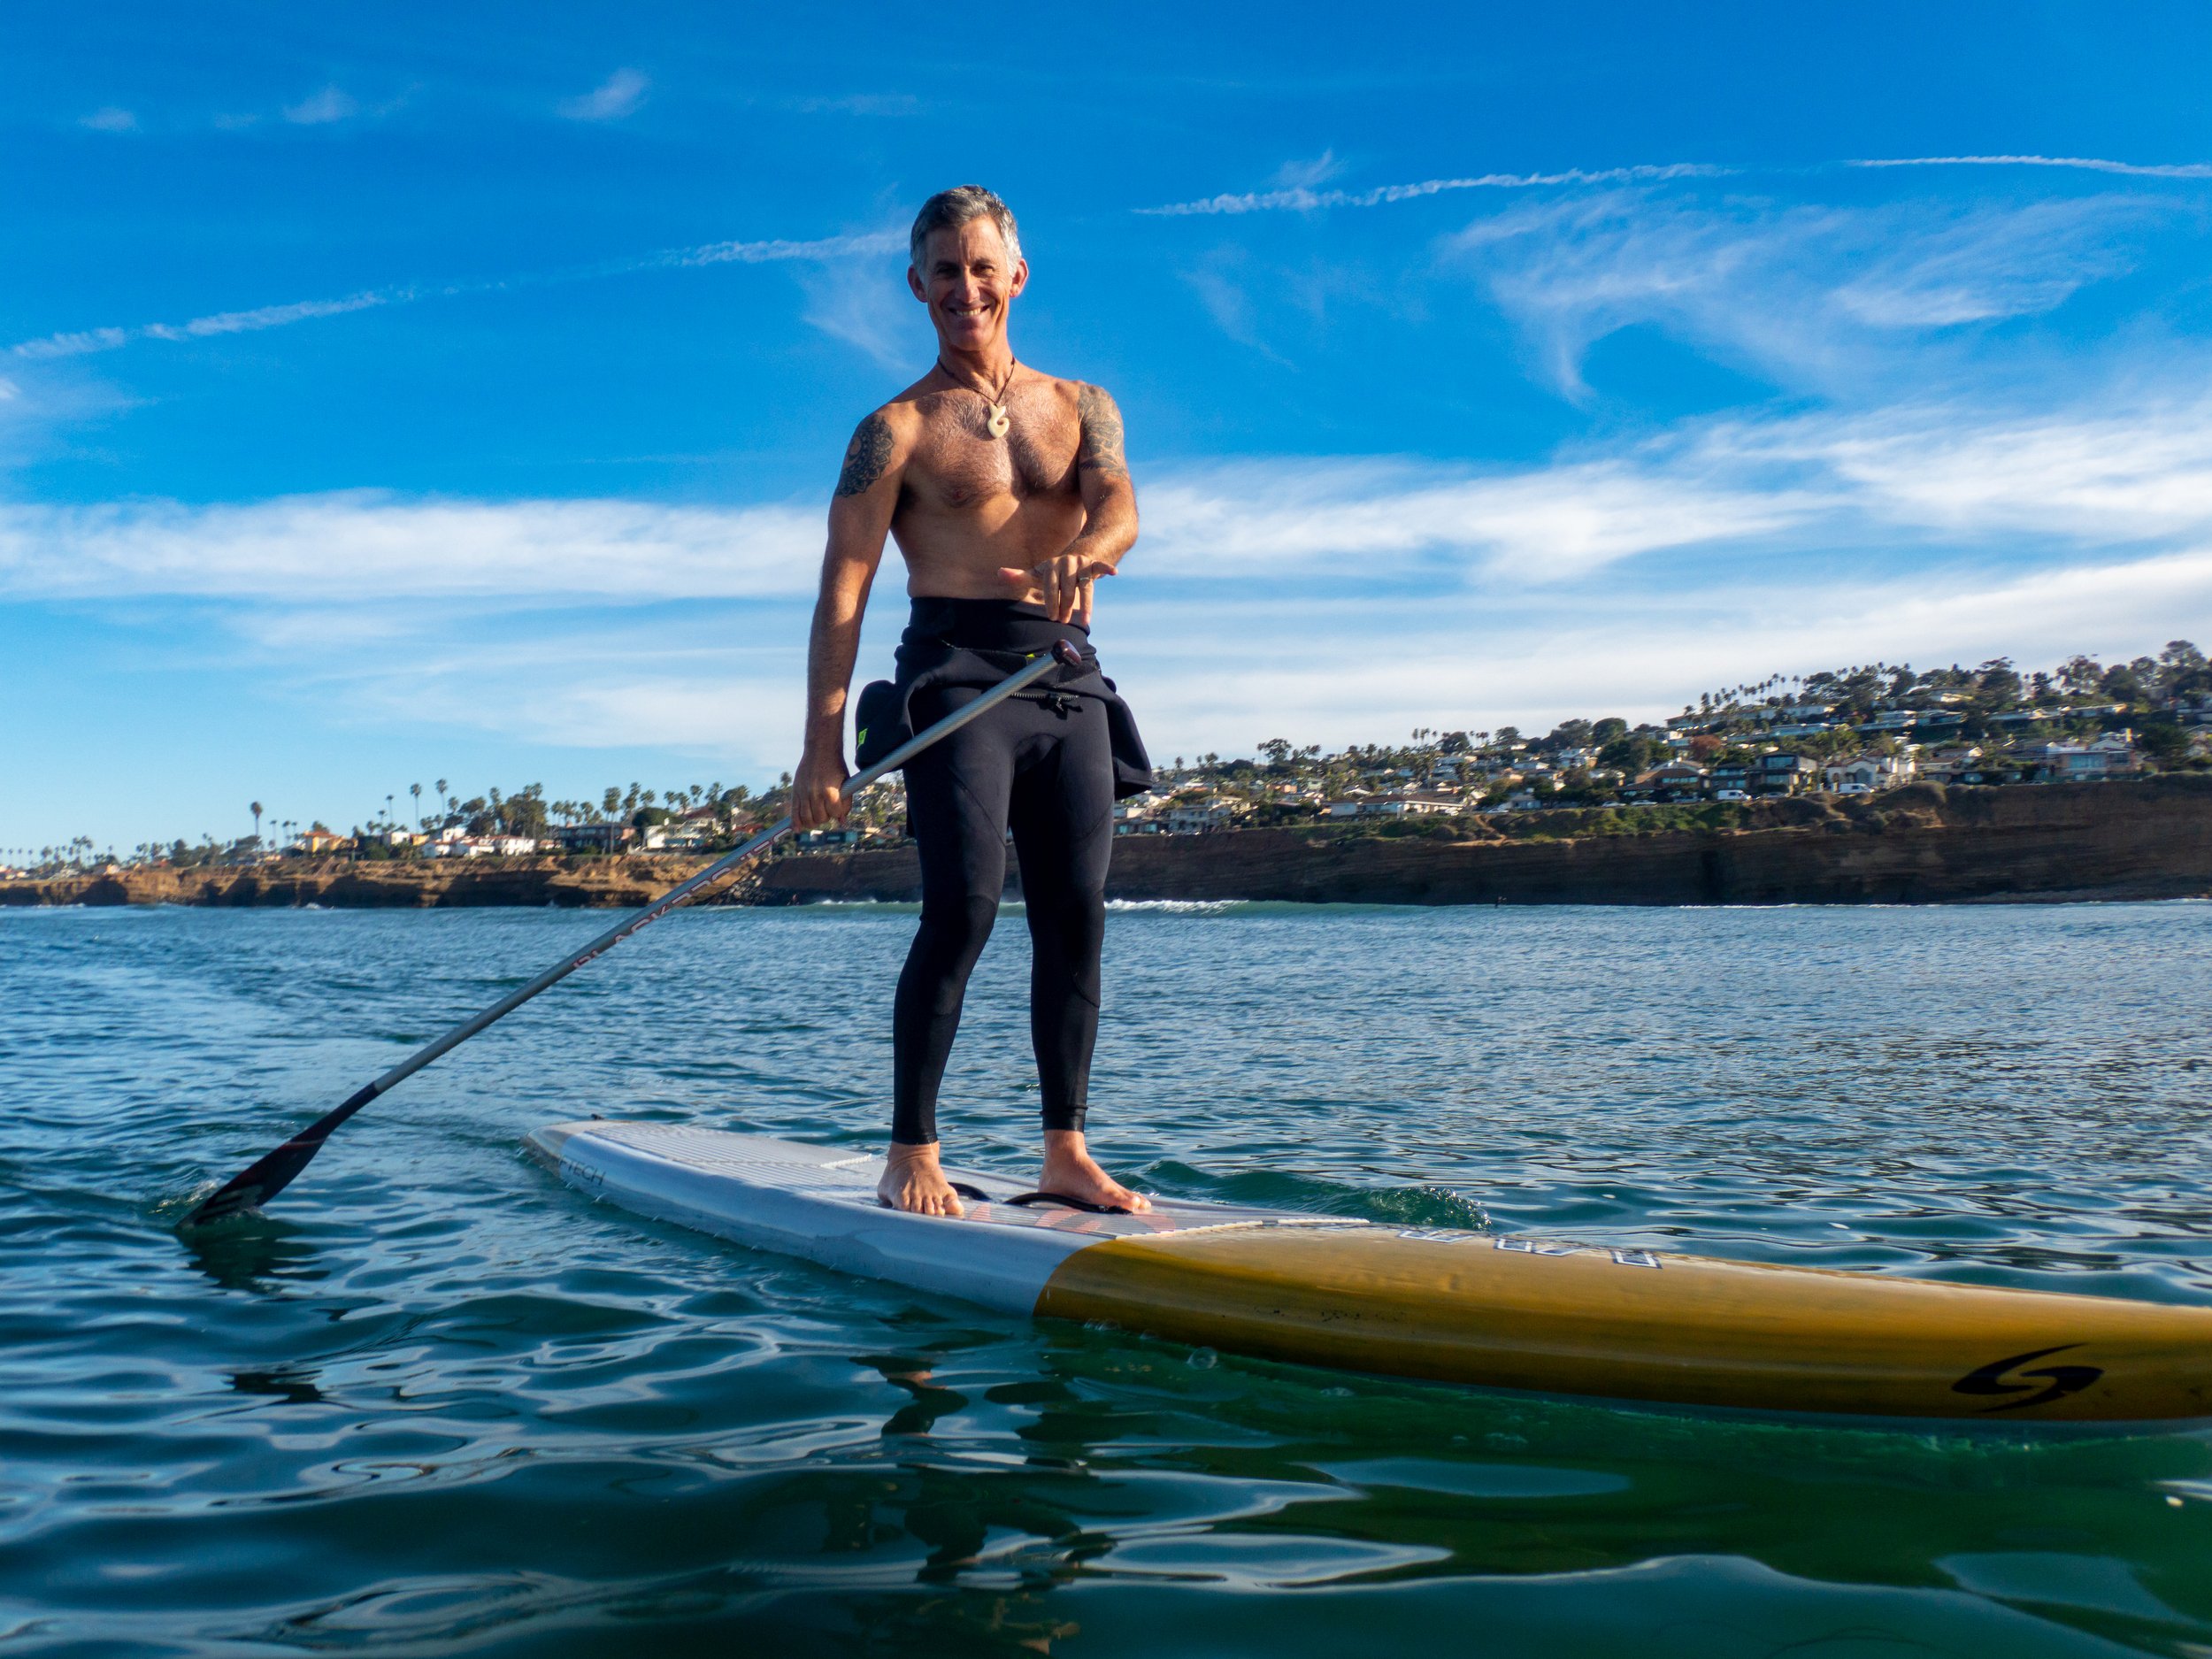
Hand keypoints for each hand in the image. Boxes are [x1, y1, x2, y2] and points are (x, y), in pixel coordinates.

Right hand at [791, 745, 849, 831]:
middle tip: (828, 809)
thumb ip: (846, 802)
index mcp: (829, 791)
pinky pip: (794, 811)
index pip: (834, 813)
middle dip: (826, 817)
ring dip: (814, 821)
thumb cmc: (836, 767)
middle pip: (820, 818)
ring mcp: (804, 793)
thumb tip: (842, 821)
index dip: (838, 812)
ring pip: (807, 819)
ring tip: (818, 816)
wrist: (820, 750)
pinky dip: (795, 822)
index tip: (838, 807)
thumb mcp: (846, 782)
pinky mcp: (796, 791)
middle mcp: (815, 793)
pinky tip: (797, 829)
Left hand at [998, 552, 1112, 624]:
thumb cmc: (1053, 572)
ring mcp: (1081, 563)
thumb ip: (1020, 576)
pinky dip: (1106, 568)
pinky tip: (1113, 572)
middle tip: (1063, 621)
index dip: (1051, 603)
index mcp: (1050, 565)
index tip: (1052, 617)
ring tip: (1084, 621)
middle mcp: (1066, 562)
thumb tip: (999, 573)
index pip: (1050, 587)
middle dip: (1065, 608)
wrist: (1074, 557)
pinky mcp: (1093, 564)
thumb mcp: (1037, 574)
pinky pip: (1100, 566)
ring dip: (1084, 605)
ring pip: (1084, 586)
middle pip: (1067, 590)